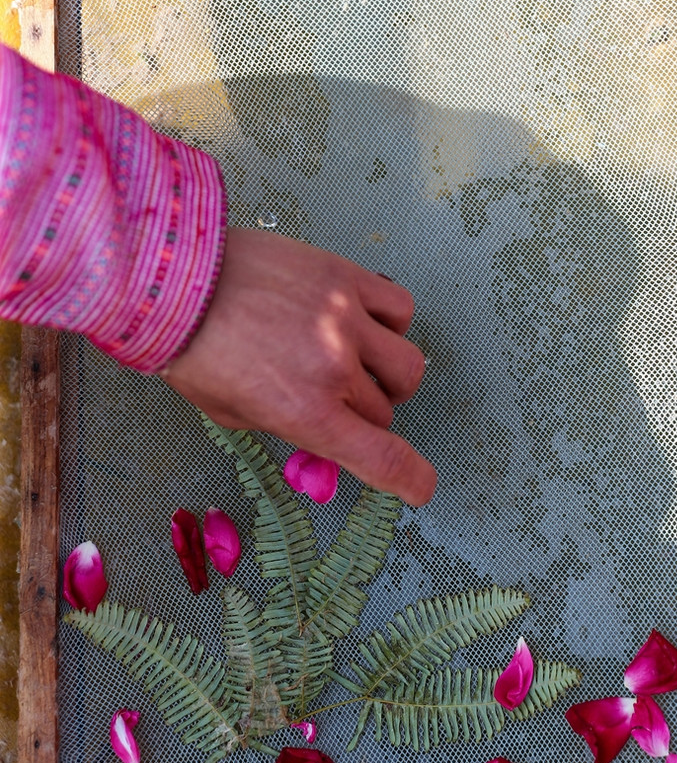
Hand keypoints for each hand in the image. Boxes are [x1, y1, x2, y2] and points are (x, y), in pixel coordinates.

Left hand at [161, 227, 436, 505]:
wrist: (170, 278)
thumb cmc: (192, 349)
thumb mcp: (232, 414)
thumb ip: (287, 428)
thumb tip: (324, 432)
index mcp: (305, 414)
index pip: (383, 458)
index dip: (411, 478)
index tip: (419, 485)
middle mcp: (334, 369)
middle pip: (385, 412)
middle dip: (366, 414)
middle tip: (336, 399)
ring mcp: (345, 319)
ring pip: (406, 365)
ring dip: (388, 375)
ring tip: (359, 363)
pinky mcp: (345, 277)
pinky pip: (400, 308)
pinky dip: (390, 324)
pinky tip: (361, 323)